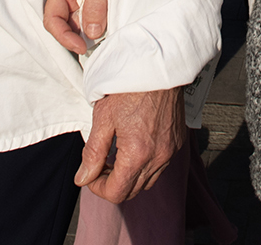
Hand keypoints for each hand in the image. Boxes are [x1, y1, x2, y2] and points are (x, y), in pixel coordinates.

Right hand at [44, 0, 106, 54]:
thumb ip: (95, 4)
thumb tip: (90, 33)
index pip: (52, 18)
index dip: (63, 36)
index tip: (81, 47)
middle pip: (63, 27)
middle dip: (76, 39)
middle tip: (94, 49)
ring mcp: (79, 3)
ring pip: (77, 28)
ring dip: (88, 36)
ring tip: (103, 41)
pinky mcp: (92, 7)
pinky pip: (90, 23)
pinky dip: (96, 31)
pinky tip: (106, 32)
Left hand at [75, 87, 183, 202]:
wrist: (158, 67)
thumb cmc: (129, 87)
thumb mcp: (103, 118)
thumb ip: (92, 153)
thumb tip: (83, 178)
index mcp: (137, 154)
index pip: (116, 193)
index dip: (97, 188)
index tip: (90, 175)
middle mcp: (157, 158)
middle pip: (132, 191)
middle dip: (112, 184)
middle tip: (100, 165)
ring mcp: (170, 152)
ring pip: (147, 181)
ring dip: (129, 176)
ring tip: (116, 155)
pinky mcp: (177, 143)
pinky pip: (160, 166)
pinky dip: (145, 164)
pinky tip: (134, 146)